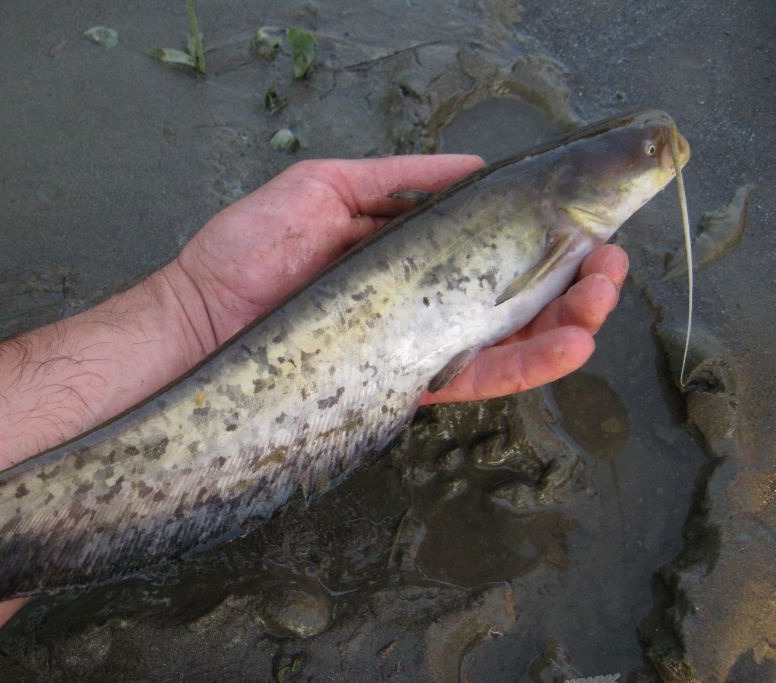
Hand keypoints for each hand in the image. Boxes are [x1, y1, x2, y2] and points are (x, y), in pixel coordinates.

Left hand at [173, 156, 626, 402]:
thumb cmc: (249, 251)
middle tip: (611, 266)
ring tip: (604, 300)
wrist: (202, 318)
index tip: (584, 223)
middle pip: (512, 299)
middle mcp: (419, 305)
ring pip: (506, 342)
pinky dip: (525, 366)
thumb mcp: (325, 187)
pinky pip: (473, 380)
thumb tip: (475, 166)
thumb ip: (400, 181)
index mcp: (408, 257)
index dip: (541, 240)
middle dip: (571, 283)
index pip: (490, 250)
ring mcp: (413, 347)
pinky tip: (569, 345)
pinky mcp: (401, 384)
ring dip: (566, 323)